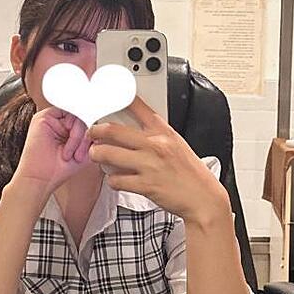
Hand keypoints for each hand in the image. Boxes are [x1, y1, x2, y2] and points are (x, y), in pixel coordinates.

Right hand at [13, 107, 91, 196]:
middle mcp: (58, 122)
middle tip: (81, 156)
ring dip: (80, 139)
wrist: (41, 180)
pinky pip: (68, 115)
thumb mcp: (85, 150)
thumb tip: (103, 127)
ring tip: (73, 156)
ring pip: (78, 117)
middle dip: (86, 138)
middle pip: (83, 118)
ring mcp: (51, 119)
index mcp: (66, 128)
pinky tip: (67, 149)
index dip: (93, 134)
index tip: (92, 150)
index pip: (86, 121)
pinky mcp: (43, 117)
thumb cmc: (60, 169)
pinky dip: (74, 133)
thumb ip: (93, 136)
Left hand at [87, 96, 229, 223]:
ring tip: (96, 154)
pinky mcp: (145, 185)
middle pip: (114, 131)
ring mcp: (149, 165)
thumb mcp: (177, 145)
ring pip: (109, 154)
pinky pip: (116, 180)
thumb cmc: (190, 172)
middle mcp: (156, 145)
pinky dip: (112, 180)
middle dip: (96, 131)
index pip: (139, 107)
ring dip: (97, 154)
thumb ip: (157, 136)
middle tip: (91, 132)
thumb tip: (132, 131)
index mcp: (164, 132)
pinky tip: (116, 179)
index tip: (107, 96)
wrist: (202, 197)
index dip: (120, 99)